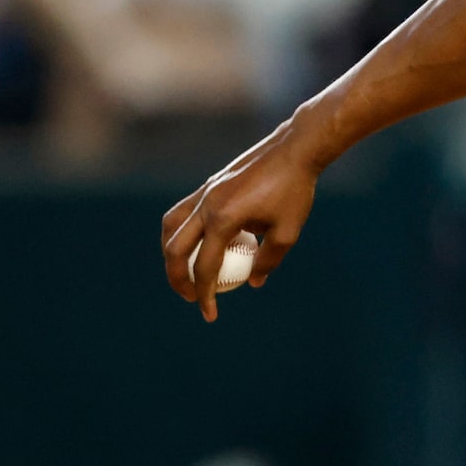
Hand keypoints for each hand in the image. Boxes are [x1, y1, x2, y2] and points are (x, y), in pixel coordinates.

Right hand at [160, 121, 321, 321]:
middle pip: (175, 249)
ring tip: (185, 272)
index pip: (204, 267)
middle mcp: (205, 205)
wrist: (293, 151)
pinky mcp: (207, 186)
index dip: (205, 295)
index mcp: (223, 218)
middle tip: (192, 298)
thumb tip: (254, 283)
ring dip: (171, 253)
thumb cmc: (294, 191)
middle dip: (178, 279)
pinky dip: (181, 232)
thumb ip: (268, 260)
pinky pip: (183, 213)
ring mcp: (203, 193)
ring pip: (171, 227)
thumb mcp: (288, 232)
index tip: (210, 314)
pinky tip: (195, 244)